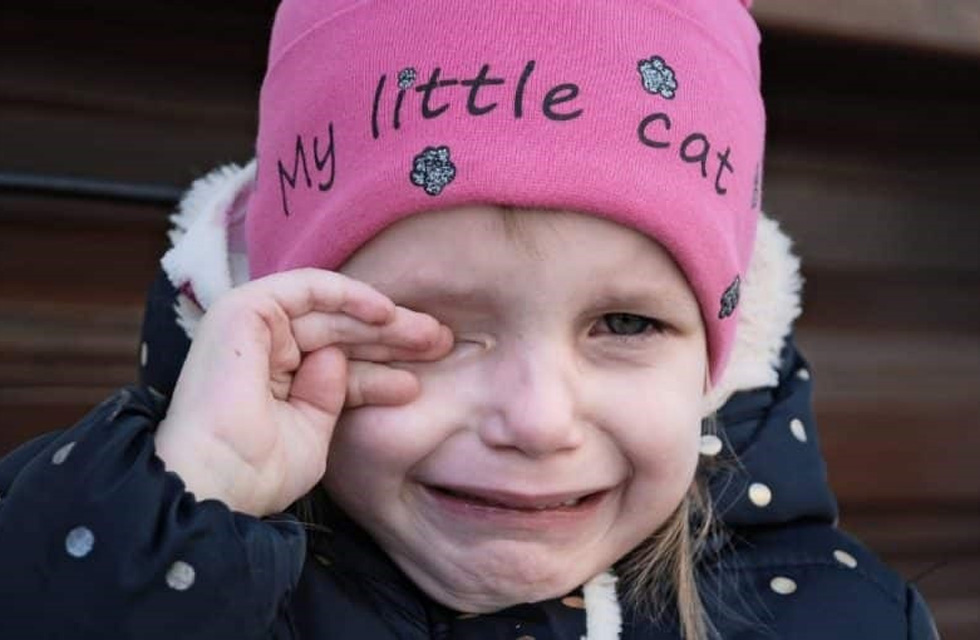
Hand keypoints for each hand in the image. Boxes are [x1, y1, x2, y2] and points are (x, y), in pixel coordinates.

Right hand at [154, 268, 451, 516]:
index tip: (422, 375)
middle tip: (441, 343)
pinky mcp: (245, 309)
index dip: (380, 365)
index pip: (337, 362)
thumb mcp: (314, 431)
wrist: (218, 483)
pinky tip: (386, 312)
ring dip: (381, 321)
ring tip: (429, 334)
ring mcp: (251, 326)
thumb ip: (333, 394)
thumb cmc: (258, 471)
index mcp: (272, 378)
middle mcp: (261, 348)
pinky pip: (307, 288)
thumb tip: (345, 361)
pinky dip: (347, 295)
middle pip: (339, 333)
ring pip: (330, 312)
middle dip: (391, 338)